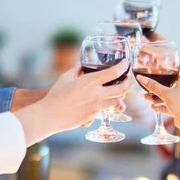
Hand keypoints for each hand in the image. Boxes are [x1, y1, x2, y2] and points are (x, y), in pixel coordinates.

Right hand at [15, 60, 130, 144]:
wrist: (51, 115)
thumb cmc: (56, 95)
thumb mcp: (66, 77)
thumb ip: (78, 69)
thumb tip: (83, 64)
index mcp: (90, 81)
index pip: (114, 72)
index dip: (123, 66)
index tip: (125, 63)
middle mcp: (97, 94)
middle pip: (122, 88)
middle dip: (128, 83)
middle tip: (127, 79)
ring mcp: (97, 106)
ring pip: (116, 101)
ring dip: (120, 95)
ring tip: (118, 91)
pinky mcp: (93, 116)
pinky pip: (105, 110)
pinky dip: (108, 104)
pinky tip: (104, 101)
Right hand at [137, 62, 179, 131]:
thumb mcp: (166, 93)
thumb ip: (153, 86)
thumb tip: (141, 78)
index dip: (178, 64)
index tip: (169, 64)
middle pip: (173, 81)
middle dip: (161, 82)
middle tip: (152, 81)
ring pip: (168, 95)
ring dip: (157, 96)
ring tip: (145, 96)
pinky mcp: (179, 108)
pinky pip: (168, 105)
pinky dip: (160, 105)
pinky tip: (152, 107)